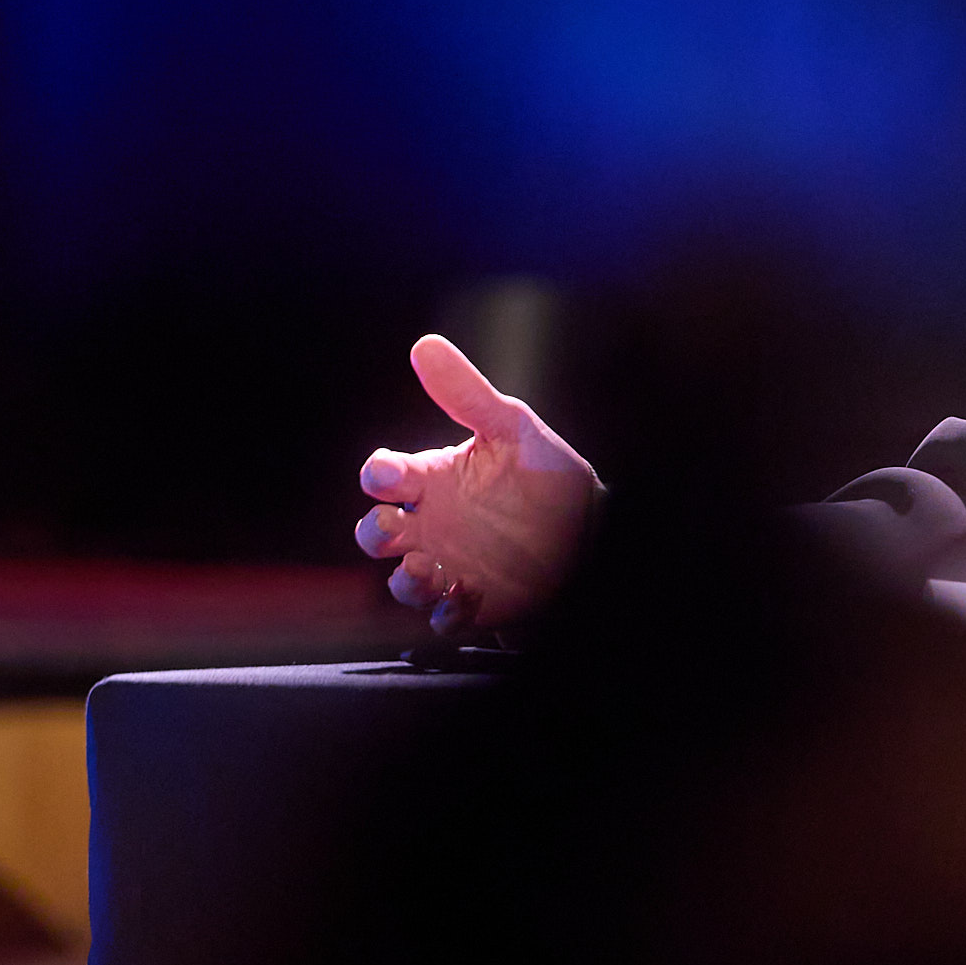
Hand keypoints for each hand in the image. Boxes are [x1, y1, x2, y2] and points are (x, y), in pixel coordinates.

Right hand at [356, 335, 601, 634]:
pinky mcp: (473, 603)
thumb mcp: (512, 429)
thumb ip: (468, 395)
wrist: (591, 527)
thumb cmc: (543, 473)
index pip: (384, 477)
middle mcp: (428, 525)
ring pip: (402, 582)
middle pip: (376, 534)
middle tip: (392, 527)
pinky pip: (443, 618)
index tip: (388, 474)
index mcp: (430, 480)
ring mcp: (447, 566)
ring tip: (428, 570)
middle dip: (375, 533)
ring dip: (406, 581)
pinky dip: (446, 613)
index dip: (378, 475)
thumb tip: (425, 345)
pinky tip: (466, 596)